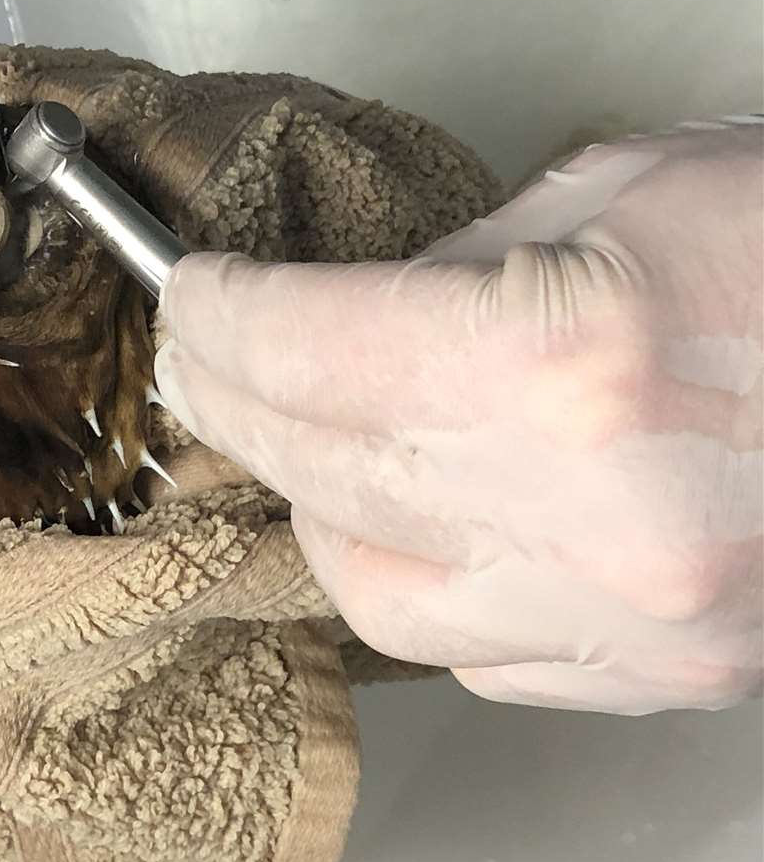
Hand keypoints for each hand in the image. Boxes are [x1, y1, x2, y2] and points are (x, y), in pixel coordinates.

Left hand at [155, 119, 763, 714]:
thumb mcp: (623, 192)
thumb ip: (465, 267)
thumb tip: (357, 320)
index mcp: (561, 363)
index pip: (310, 348)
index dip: (224, 316)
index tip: (190, 298)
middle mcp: (582, 515)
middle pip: (319, 464)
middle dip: (237, 400)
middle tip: (203, 359)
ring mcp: (631, 617)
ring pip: (373, 587)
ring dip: (315, 501)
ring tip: (301, 437)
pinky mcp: (671, 670)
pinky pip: (476, 648)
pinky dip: (421, 578)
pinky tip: (420, 519)